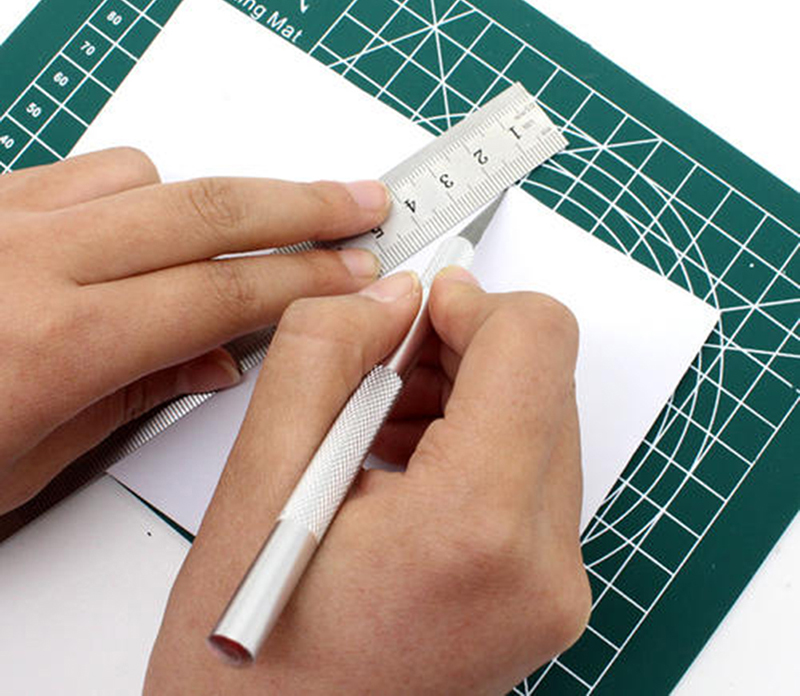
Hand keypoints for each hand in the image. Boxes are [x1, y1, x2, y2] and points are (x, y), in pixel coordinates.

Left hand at [0, 148, 388, 513]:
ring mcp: (8, 217)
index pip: (223, 294)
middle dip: (304, 205)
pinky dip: (142, 188)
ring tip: (255, 229)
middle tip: (360, 203)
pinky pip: (92, 169)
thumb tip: (212, 362)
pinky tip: (156, 222)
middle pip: (210, 210)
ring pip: (152, 177)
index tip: (355, 273)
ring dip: (217, 203)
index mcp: (55, 343)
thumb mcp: (30, 462)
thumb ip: (133, 399)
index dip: (306, 280)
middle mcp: (31, 261)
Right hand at [145, 267, 589, 694]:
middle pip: (544, 379)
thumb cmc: (251, 672)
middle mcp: (543, 567)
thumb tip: (391, 299)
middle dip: (462, 351)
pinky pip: (531, 476)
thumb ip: (323, 357)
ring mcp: (554, 591)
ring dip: (465, 399)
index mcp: (476, 527)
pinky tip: (402, 469)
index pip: (537, 341)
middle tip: (381, 371)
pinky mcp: (544, 598)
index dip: (474, 303)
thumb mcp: (257, 485)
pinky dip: (474, 446)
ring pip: (540, 422)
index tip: (419, 312)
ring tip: (376, 432)